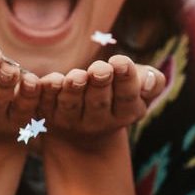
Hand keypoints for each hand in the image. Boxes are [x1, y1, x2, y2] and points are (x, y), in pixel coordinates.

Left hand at [34, 56, 167, 145]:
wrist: (84, 132)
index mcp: (126, 112)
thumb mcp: (139, 88)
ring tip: (76, 77)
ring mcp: (71, 122)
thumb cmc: (117, 94)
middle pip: (98, 103)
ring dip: (73, 91)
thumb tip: (148, 79)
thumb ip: (151, 81)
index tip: (121, 62)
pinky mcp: (47, 117)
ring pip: (71, 106)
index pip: (127, 97)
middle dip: (99, 84)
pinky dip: (43, 92)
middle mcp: (98, 122)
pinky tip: (43, 80)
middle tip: (100, 69)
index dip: (125, 81)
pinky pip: (44, 103)